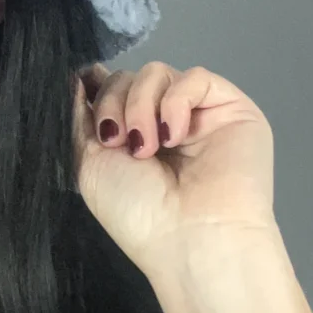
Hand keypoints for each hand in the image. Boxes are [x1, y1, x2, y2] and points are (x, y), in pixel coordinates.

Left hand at [71, 62, 277, 278]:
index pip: (111, 87)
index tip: (86, 97)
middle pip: (128, 76)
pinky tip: (173, 136)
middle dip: (114, 104)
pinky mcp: (232, 109)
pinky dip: (175, 102)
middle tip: (118, 142)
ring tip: (146, 147)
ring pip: (156, 72)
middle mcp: (163, 121)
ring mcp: (198, 113)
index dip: (97, 89)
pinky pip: (195, 78)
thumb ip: (82, 117)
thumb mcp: (90, 163)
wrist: (190, 240)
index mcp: (132, 134)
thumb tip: (80, 74)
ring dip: (140, 106)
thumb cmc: (137, 212)